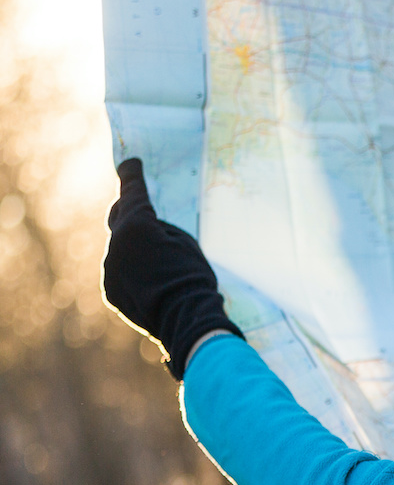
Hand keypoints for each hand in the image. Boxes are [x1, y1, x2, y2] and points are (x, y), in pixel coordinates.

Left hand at [101, 159, 242, 378]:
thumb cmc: (193, 278)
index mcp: (136, 226)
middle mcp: (115, 244)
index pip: (132, 193)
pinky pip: (119, 271)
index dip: (132, 175)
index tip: (130, 163)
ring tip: (160, 261)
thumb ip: (161, 230)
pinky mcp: (110, 290)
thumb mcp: (185, 243)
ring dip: (135, 247)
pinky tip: (153, 281)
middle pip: (118, 217)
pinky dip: (133, 270)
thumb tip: (146, 230)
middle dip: (129, 210)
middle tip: (141, 207)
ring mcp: (109, 269)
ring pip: (120, 248)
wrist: (185, 321)